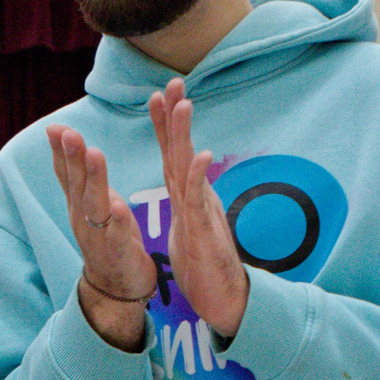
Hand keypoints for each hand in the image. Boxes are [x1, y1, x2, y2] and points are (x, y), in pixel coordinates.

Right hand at [46, 122, 153, 350]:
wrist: (116, 288)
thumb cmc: (107, 238)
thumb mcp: (92, 202)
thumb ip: (80, 176)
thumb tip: (69, 141)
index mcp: (79, 203)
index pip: (66, 173)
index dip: (60, 151)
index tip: (55, 128)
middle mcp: (83, 218)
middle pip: (77, 183)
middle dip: (73, 157)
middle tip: (69, 134)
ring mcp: (99, 235)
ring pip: (95, 204)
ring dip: (94, 179)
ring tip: (94, 155)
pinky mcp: (119, 252)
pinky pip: (117, 235)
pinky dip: (118, 221)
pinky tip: (118, 208)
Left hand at [150, 78, 247, 337]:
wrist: (222, 297)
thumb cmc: (203, 265)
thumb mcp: (186, 227)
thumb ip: (185, 204)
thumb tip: (182, 187)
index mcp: (187, 195)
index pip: (172, 153)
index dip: (164, 124)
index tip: (157, 95)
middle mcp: (195, 196)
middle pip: (181, 150)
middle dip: (175, 116)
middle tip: (172, 82)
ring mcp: (201, 210)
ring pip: (189, 167)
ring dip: (185, 135)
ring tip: (183, 104)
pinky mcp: (204, 230)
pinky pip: (199, 200)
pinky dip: (199, 178)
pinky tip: (201, 156)